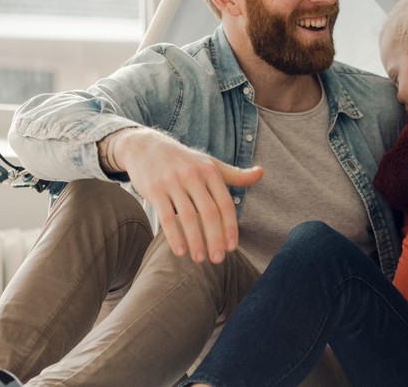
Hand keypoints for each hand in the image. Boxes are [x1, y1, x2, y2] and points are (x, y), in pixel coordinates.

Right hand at [103, 128, 262, 261]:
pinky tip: (180, 252)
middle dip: (215, 239)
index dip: (230, 227)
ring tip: (199, 259)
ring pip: (188, 217)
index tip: (232, 247)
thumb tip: (261, 172)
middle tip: (217, 259)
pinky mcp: (155, 190)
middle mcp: (193, 175)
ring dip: (196, 241)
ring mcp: (173, 182)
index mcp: (210, 171)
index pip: (225, 203)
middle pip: (209, 213)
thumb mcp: (210, 163)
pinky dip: (175, 237)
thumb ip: (235, 174)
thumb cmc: (184, 161)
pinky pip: (167, 217)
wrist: (146, 147)